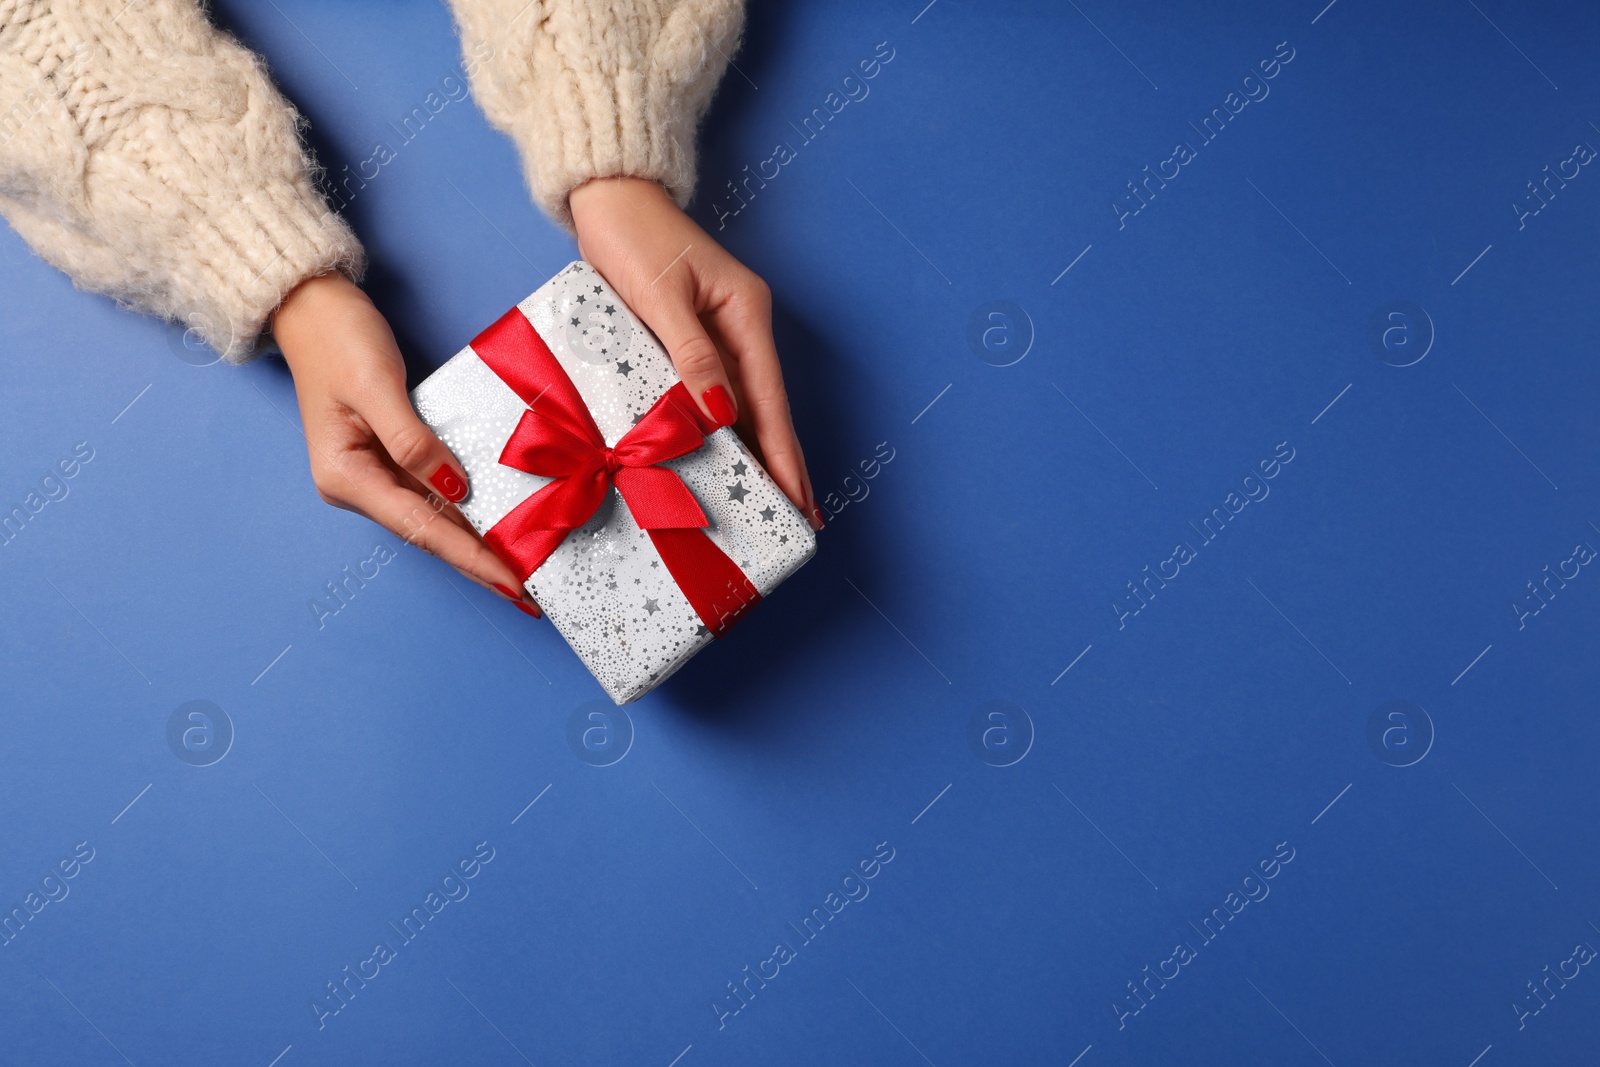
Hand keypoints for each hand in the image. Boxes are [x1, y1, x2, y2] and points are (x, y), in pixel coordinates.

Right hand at [272, 273, 541, 616]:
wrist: (310, 306)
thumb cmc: (338, 338)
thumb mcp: (377, 386)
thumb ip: (414, 442)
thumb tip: (454, 490)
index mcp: (346, 477)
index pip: (420, 528)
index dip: (469, 556)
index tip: (509, 581)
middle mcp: (356, 486)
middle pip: (427, 533)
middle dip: (476, 562)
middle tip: (526, 592)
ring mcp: (371, 473)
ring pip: (431, 518)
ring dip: (473, 542)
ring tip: (517, 568)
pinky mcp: (387, 456)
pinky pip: (431, 493)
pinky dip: (463, 513)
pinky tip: (492, 527)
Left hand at [569, 177, 823, 529]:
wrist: (607, 197)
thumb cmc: (631, 234)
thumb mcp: (661, 294)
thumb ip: (691, 354)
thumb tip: (720, 411)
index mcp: (745, 312)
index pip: (769, 398)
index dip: (782, 452)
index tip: (795, 496)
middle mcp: (741, 326)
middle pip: (765, 408)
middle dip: (780, 463)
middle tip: (795, 516)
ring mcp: (719, 333)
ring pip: (741, 405)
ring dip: (753, 452)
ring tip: (766, 501)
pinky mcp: (692, 337)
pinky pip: (712, 393)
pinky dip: (720, 429)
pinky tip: (723, 458)